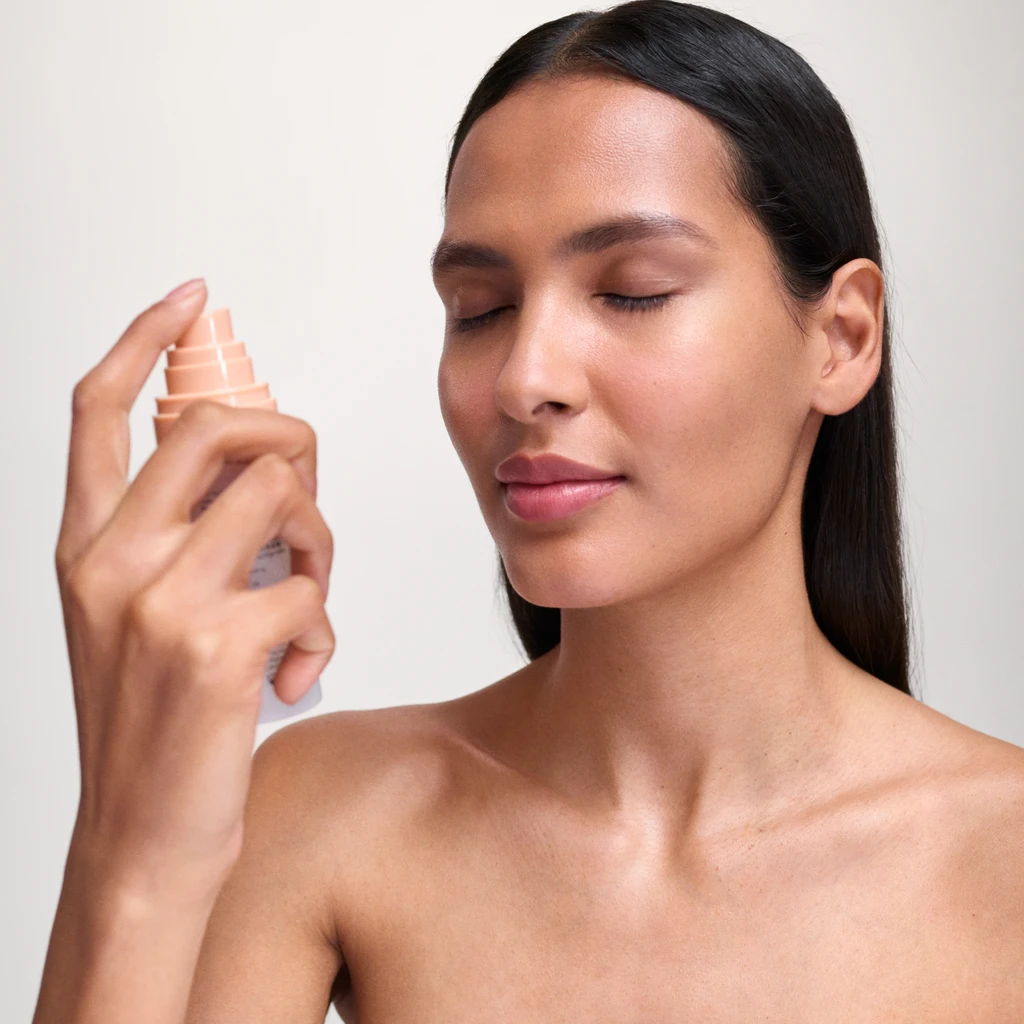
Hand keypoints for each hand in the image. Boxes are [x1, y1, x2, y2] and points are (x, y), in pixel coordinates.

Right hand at [53, 280, 334, 894]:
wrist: (141, 838)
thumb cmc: (153, 724)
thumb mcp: (136, 617)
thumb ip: (178, 539)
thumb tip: (263, 474)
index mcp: (85, 546)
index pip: (97, 409)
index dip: (142, 337)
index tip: (189, 298)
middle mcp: (112, 560)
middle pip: (216, 426)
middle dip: (288, 440)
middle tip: (304, 489)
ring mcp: (162, 602)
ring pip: (282, 495)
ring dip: (319, 540)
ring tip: (305, 597)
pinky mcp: (218, 648)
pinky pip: (311, 587)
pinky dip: (324, 625)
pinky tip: (297, 672)